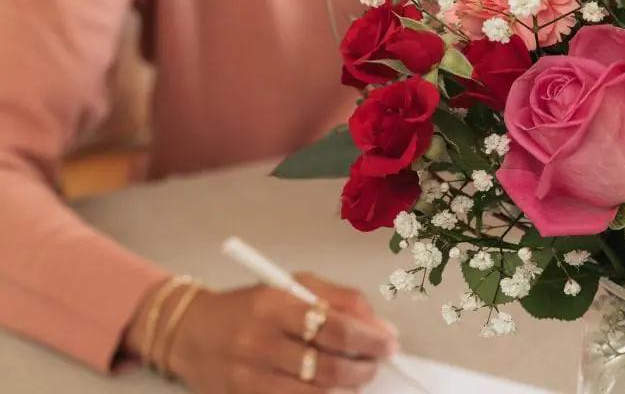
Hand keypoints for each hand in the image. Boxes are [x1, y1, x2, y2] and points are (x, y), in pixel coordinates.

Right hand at [128, 274, 397, 392]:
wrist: (191, 332)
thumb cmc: (251, 305)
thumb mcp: (291, 286)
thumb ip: (338, 300)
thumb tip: (380, 328)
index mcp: (275, 304)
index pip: (333, 327)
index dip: (369, 339)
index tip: (389, 342)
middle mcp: (261, 343)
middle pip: (329, 368)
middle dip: (364, 368)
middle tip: (377, 362)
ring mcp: (251, 380)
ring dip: (348, 390)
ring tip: (357, 377)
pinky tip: (333, 391)